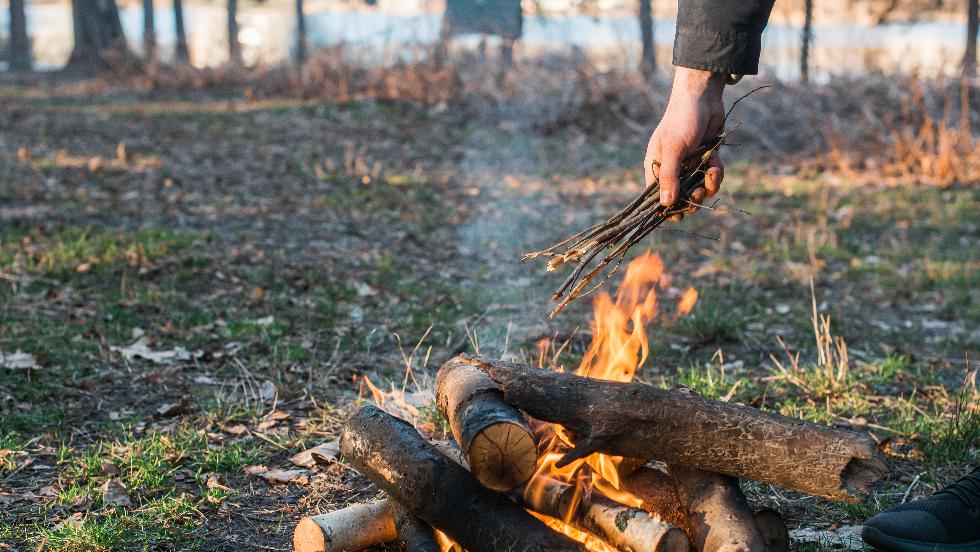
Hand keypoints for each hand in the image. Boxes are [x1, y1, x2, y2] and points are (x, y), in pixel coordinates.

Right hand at [644, 68, 726, 220]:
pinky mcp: (704, 159)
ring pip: (700, 188)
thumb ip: (670, 176)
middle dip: (694, 196)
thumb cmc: (682, 119)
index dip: (667, 208)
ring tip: (712, 168)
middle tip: (701, 190)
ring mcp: (689, 165)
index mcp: (656, 167)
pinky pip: (711, 177)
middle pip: (681, 197)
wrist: (704, 97)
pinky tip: (715, 158)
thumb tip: (665, 204)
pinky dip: (716, 171)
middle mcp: (672, 169)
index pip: (657, 196)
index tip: (679, 215)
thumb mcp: (674, 148)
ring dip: (709, 183)